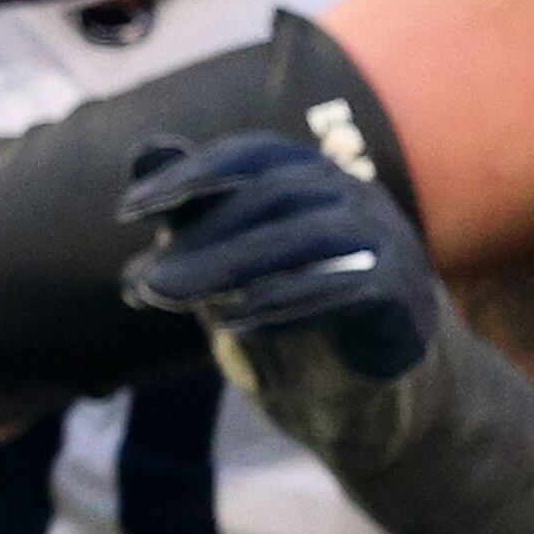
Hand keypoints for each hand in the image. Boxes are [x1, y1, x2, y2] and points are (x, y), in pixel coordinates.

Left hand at [116, 133, 438, 381]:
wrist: (365, 379)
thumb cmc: (290, 298)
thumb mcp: (229, 254)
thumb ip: (193, 208)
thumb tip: (142, 153)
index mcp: (316, 175)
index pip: (252, 155)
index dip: (191, 174)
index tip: (128, 210)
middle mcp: (357, 196)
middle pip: (275, 197)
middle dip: (201, 236)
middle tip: (141, 282)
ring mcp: (390, 243)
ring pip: (308, 238)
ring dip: (231, 268)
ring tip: (171, 300)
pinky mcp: (405, 298)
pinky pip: (347, 290)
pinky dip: (284, 305)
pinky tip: (230, 327)